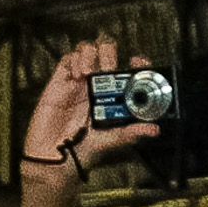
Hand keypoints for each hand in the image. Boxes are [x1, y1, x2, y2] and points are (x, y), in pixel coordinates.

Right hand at [20, 37, 160, 190]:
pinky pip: (68, 58)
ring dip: (91, 53)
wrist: (53, 157)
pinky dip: (75, 60)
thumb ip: (130, 133)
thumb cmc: (82, 150)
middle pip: (107, 51)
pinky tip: (77, 76)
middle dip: (109, 53)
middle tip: (108, 68)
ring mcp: (78, 81)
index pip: (127, 69)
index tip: (137, 61)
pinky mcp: (60, 81)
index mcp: (112, 95)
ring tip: (88, 72)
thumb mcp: (110, 141)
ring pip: (88, 49)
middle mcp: (96, 84)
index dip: (135, 61)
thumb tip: (154, 129)